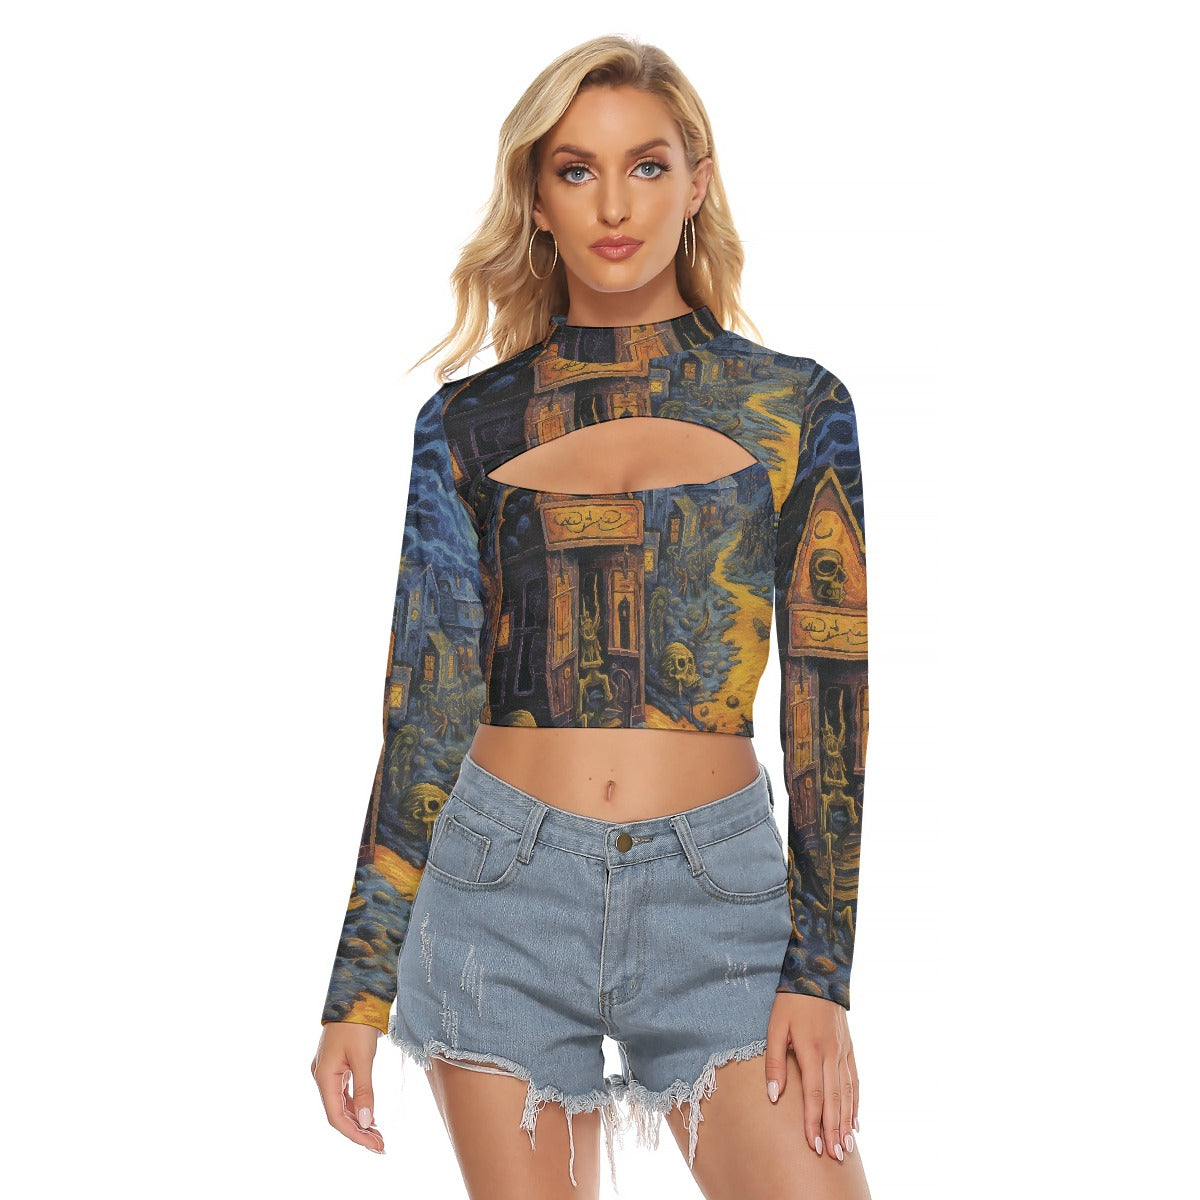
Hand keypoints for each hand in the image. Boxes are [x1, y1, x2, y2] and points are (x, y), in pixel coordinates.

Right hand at [312, 1022, 386, 1153]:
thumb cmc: (358, 1023)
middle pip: (338, 1113)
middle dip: (358, 1131)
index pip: (336, 1116)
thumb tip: (365, 1121)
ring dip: (358, 1120)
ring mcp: (328, 1071)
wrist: (355, 994)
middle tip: (381, 1145)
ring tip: (378, 1135)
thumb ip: (364, 1090)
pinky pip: (344, 1093)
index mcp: (324, 1076)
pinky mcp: (336, 1066)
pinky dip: (356, 1105)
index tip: (375, 1145)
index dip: (355, 1134)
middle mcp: (322, 1076)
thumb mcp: (363, 1057)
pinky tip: (368, 1115)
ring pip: (341, 1104)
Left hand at [765, 991, 858, 1161]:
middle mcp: (831, 1055)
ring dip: (847, 1121)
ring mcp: (843, 1052)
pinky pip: (855, 1080)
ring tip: (846, 1147)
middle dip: (833, 1130)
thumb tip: (774, 1097)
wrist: (817, 974)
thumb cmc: (790, 1002)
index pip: (814, 1095)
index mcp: (811, 1051)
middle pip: (834, 1100)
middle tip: (834, 1156)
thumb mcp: (775, 1027)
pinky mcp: (849, 1048)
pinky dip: (856, 1103)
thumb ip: (775, 1063)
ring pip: (848, 1093)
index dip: (814, 1122)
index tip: (814, 1146)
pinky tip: (855, 1120)